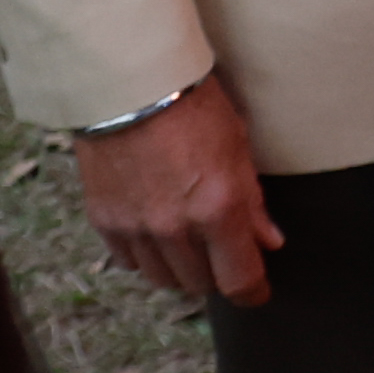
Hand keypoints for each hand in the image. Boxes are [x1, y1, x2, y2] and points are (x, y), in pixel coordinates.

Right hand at [72, 73, 285, 306]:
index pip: (240, 281)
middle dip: (215, 271)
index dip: (253, 292)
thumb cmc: (191, 103)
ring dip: (178, 266)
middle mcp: (176, 226)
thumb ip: (252, 202)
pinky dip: (144, 253)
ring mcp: (137, 227)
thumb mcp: (237, 145)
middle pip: (201, 285)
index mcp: (218, 208)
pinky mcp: (105, 220)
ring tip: (184, 237)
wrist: (126, 81)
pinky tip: (151, 228)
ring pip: (163, 279)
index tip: (257, 290)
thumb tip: (268, 243)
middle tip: (217, 246)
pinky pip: (129, 262)